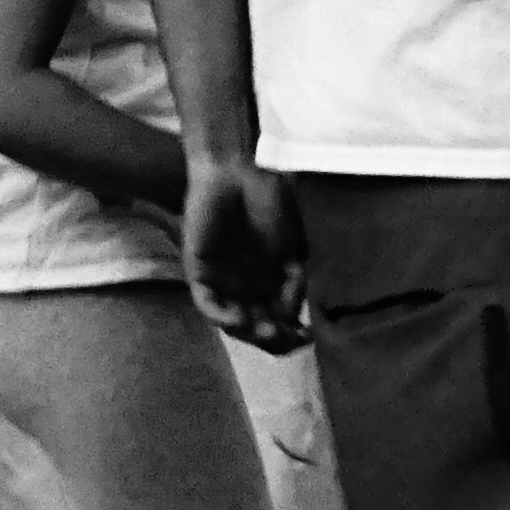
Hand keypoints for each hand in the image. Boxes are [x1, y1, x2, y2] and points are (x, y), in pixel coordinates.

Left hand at [185, 158, 308, 352]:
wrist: (241, 170)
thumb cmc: (272, 201)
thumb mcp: (293, 247)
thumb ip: (294, 282)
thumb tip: (293, 316)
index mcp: (272, 282)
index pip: (281, 322)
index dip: (294, 335)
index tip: (310, 337)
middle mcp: (247, 287)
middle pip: (258, 328)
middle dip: (275, 340)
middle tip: (290, 340)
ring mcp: (223, 282)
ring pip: (234, 322)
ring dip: (250, 333)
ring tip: (268, 333)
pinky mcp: (199, 272)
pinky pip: (207, 304)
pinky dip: (222, 317)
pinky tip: (240, 320)